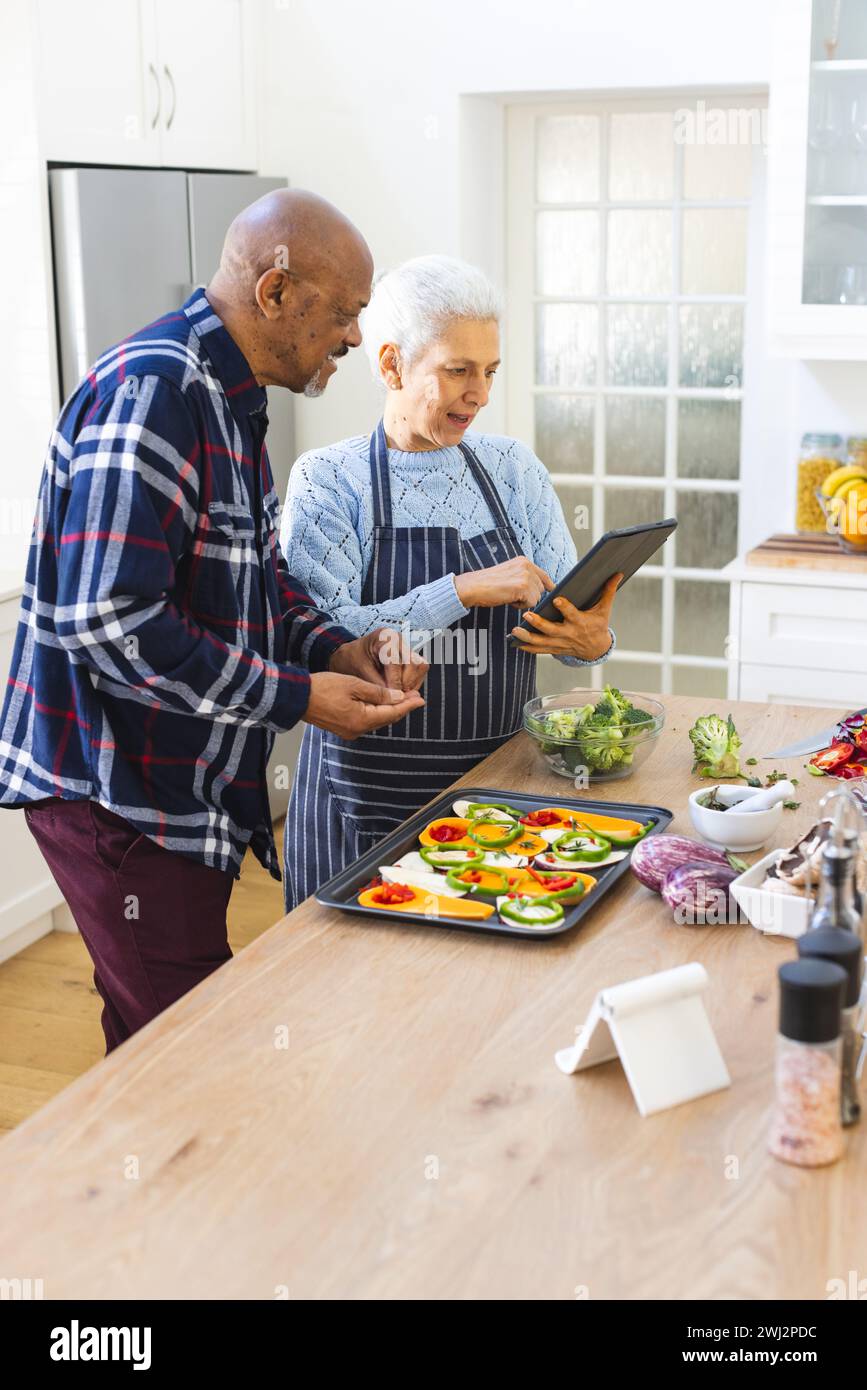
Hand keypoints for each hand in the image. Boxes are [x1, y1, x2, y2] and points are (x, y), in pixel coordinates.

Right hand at [304, 671, 423, 739]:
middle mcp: (357, 730)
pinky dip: (376, 712)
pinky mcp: (343, 728)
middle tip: (414, 696)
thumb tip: (398, 697)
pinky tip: (380, 703)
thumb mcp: (355, 685)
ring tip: (401, 698)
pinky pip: (365, 721)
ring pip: (376, 720)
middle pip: (386, 719)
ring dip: (389, 710)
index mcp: (362, 720)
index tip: (421, 699)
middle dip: (401, 707)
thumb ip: (378, 692)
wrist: (297, 697)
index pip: (392, 713)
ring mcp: (349, 731)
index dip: (408, 705)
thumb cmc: (323, 688)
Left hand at [329, 628, 427, 692]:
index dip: (395, 681)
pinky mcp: (410, 656)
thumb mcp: (360, 671)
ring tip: (398, 694)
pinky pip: (420, 671)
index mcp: (384, 637)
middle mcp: (399, 639)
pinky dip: (412, 683)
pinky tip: (400, 690)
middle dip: (406, 683)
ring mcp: (406, 647)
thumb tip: (391, 697)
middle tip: (396, 696)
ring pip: (421, 667)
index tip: (391, 695)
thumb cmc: (354, 659)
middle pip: (414, 662)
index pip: (396, 661)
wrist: (353, 655)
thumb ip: (376, 684)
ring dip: (412, 684)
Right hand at [454, 557, 553, 609]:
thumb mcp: (509, 574)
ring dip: (525, 601)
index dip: (547, 585)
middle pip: (541, 588)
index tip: (551, 591)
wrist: (473, 586)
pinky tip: (509, 599)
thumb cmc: (488, 584)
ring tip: (509, 595)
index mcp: (523, 561)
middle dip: (530, 595)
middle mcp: (527, 565)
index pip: (543, 575)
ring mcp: (525, 576)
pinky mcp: (523, 587)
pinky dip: (520, 605)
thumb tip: (540, 587)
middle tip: (512, 594)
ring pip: (537, 597)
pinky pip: (531, 603)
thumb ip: (524, 577)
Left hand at [510, 573, 621, 658]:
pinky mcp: (554, 649)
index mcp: (580, 622)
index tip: (556, 599)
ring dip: (527, 637)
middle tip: (527, 615)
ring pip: (542, 642)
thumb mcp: (604, 609)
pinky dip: (527, 647)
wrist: (596, 649)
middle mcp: (569, 634)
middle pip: (552, 630)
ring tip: (515, 631)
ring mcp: (560, 643)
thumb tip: (618, 573)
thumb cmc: (598, 625)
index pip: (572, 614)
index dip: (565, 607)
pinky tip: (515, 642)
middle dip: (539, 623)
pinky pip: (539, 650)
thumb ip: (608, 591)